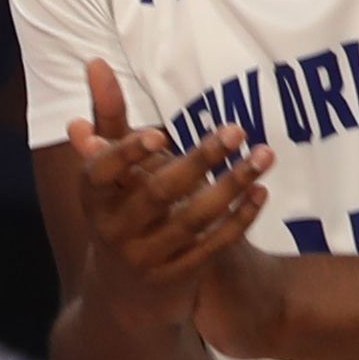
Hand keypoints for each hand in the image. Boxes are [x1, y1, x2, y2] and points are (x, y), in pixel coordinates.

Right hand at [66, 61, 270, 323]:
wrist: (122, 298)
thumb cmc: (116, 213)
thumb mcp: (105, 174)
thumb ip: (107, 118)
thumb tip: (97, 61)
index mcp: (94, 199)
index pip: (102, 174)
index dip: (129, 154)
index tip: (161, 134)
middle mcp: (115, 231)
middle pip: (158, 193)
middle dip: (199, 160)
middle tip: (237, 130)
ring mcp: (147, 258)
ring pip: (193, 219)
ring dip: (232, 185)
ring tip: (264, 155)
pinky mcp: (178, 277)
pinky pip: (213, 246)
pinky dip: (238, 219)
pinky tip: (260, 192)